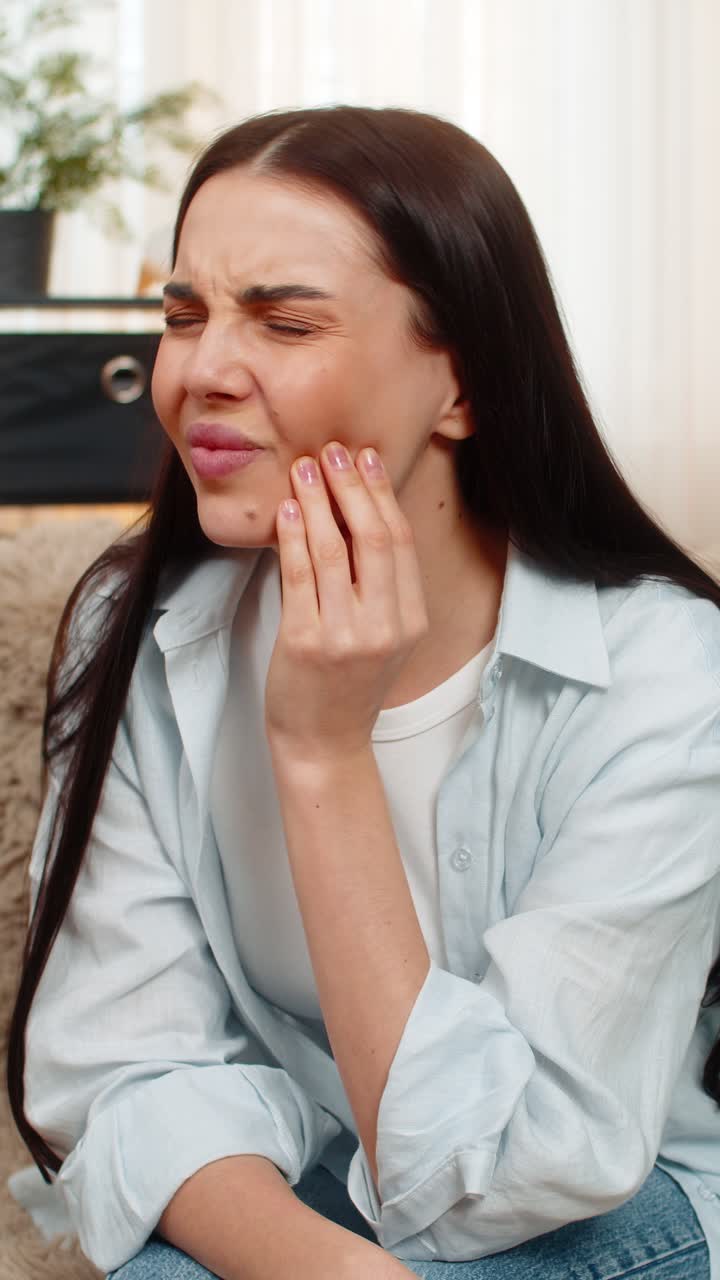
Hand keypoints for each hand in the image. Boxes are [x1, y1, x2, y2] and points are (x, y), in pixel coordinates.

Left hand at [264, 441, 428, 762]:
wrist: (323, 741)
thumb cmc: (346, 685)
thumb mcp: (380, 635)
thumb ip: (377, 585)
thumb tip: (353, 511)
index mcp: (410, 620)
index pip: (400, 542)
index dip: (381, 495)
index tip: (365, 460)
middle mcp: (385, 627)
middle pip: (374, 538)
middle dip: (352, 487)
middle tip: (334, 452)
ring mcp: (346, 636)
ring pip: (334, 550)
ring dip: (317, 502)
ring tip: (304, 469)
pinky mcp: (306, 643)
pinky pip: (299, 576)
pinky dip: (292, 537)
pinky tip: (286, 511)